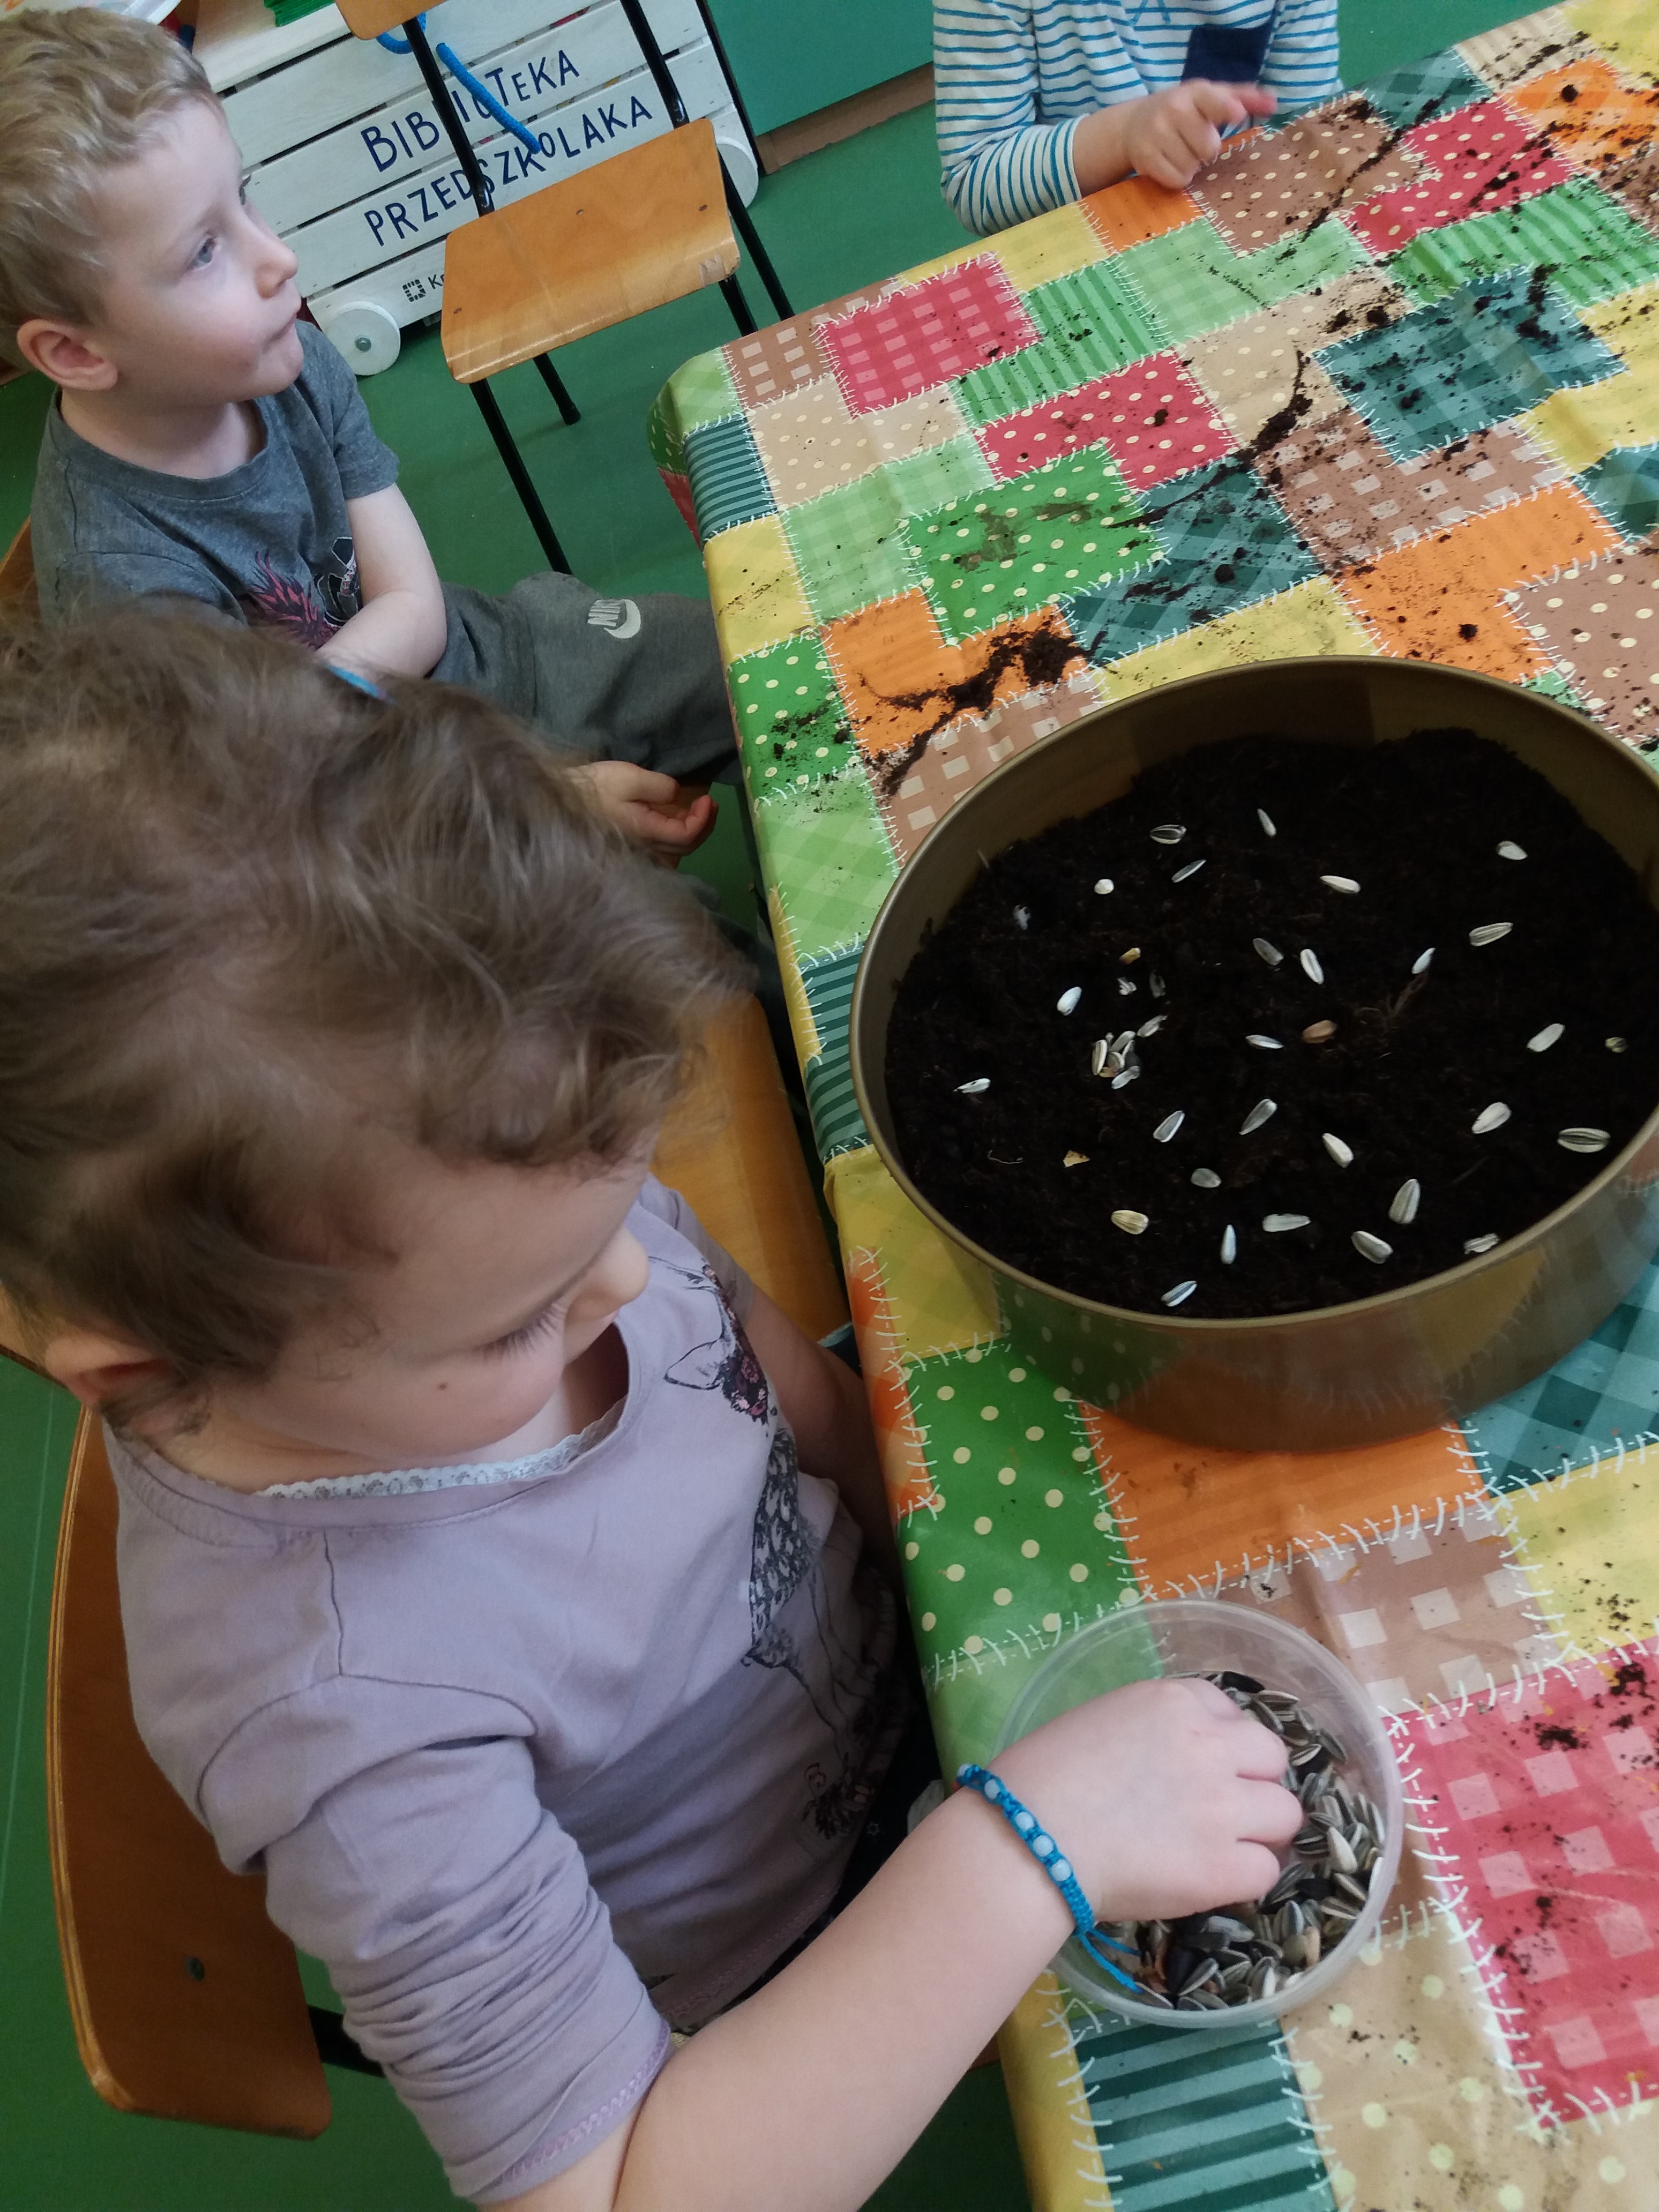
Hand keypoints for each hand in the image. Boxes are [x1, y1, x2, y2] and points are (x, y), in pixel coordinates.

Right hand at [576, 761, 717, 863]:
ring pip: (675, 852)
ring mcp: (638, 852)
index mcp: (647, 832)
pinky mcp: (631, 848)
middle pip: (686, 847)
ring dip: (692, 832)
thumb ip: (659, 787)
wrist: (561, 801)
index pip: (687, 835)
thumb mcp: (628, 777)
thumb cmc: (594, 787)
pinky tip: (676, 822)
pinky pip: (662, 850)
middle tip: (711, 804)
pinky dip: (676, 837)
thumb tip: (678, 795)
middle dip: (704, 825)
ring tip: (700, 811)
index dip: (704, 820)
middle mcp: (646, 849)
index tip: (708, 799)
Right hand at [992, 1675, 1301, 1923]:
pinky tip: (1212, 1880)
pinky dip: (1244, 1877)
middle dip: (1253, 1782)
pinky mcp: (1222, 1867)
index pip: (1232, 1713)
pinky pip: (1266, 1871)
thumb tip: (1169, 1761)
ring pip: (1285, 1814)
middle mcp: (1210, 1746)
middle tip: (1222, 1810)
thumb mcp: (1101, 1720)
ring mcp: (1221, 1807)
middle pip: (1272, 1758)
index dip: (1221, 1743)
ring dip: (1260, 1831)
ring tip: (1225, 1849)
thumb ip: (1151, 1731)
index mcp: (1174, 1702)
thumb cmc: (1042, 1776)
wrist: (1027, 1837)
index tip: (1202, 1767)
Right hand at [1078, 81, 1277, 193]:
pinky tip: (1169, 163)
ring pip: (1192, 167)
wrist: (1133, 124)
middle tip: (1193, 140)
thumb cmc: (1183, 110)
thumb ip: (1243, 98)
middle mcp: (1174, 109)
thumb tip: (1274, 102)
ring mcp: (1156, 133)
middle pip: (1208, 147)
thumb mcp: (1210, 97)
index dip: (1226, 109)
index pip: (1214, 101)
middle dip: (1205, 150)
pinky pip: (1176, 180)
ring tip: (1179, 151)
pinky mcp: (1145, 157)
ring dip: (1190, 165)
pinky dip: (1176, 178)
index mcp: (1195, 92)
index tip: (1238, 115)